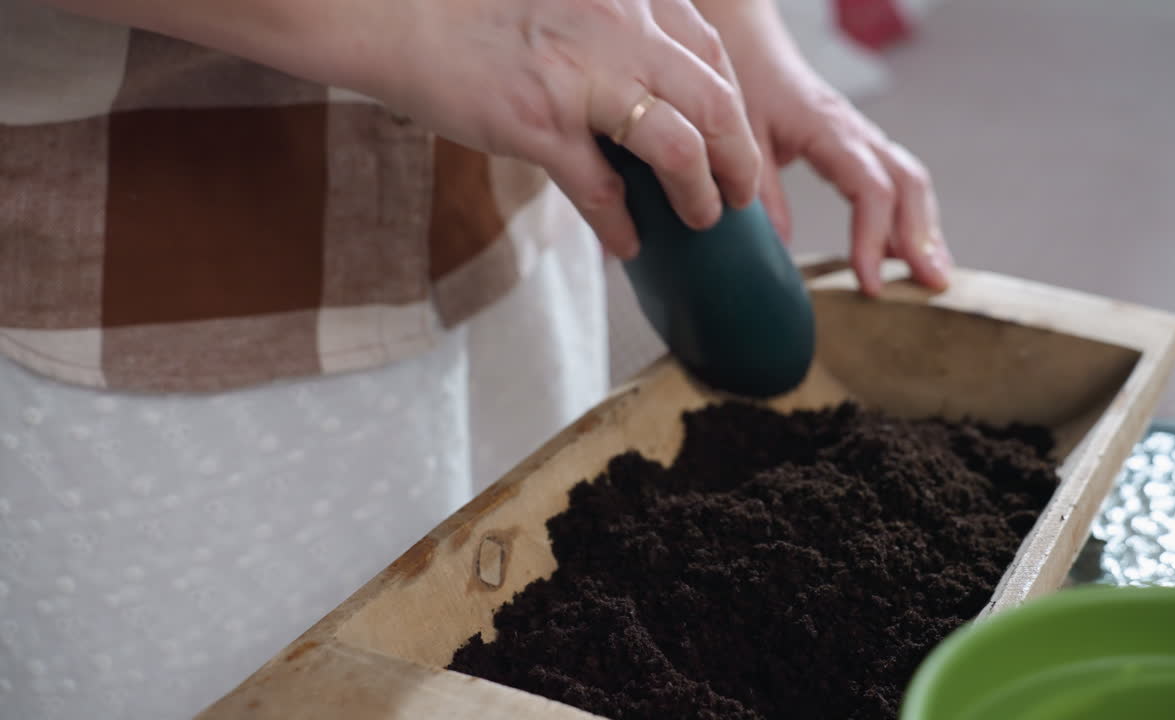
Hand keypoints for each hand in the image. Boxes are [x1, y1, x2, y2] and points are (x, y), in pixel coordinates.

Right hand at [369, 0, 764, 258]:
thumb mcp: (572, 3)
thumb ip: (619, 31)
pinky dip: (621, 224)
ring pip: (678, 146)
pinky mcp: (539, 123)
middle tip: (741, 192)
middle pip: (715, 101)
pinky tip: (628, 244)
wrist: (399, 13)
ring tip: (701, 218)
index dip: (735, 105)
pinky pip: (601, 188)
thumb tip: (654, 91)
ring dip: (699, 192)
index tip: (739, 139)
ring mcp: (580, 77)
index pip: (711, 53)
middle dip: (739, 158)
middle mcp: (617, 29)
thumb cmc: (478, 10)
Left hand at [695, 0, 951, 295]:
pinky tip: (910, 251)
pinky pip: (898, 181)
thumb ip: (761, 194)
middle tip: (931, 287)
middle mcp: (856, 132)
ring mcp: (863, 138)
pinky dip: (911, 217)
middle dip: (922, 238)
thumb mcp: (743, 141)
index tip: (869, 282)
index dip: (874, 238)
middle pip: (908, 185)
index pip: (871, 189)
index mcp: (829, 130)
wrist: (750, 46)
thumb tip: (782, 249)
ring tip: (932, 278)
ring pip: (912, 183)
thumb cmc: (745, 85)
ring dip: (925, 230)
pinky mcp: (860, 146)